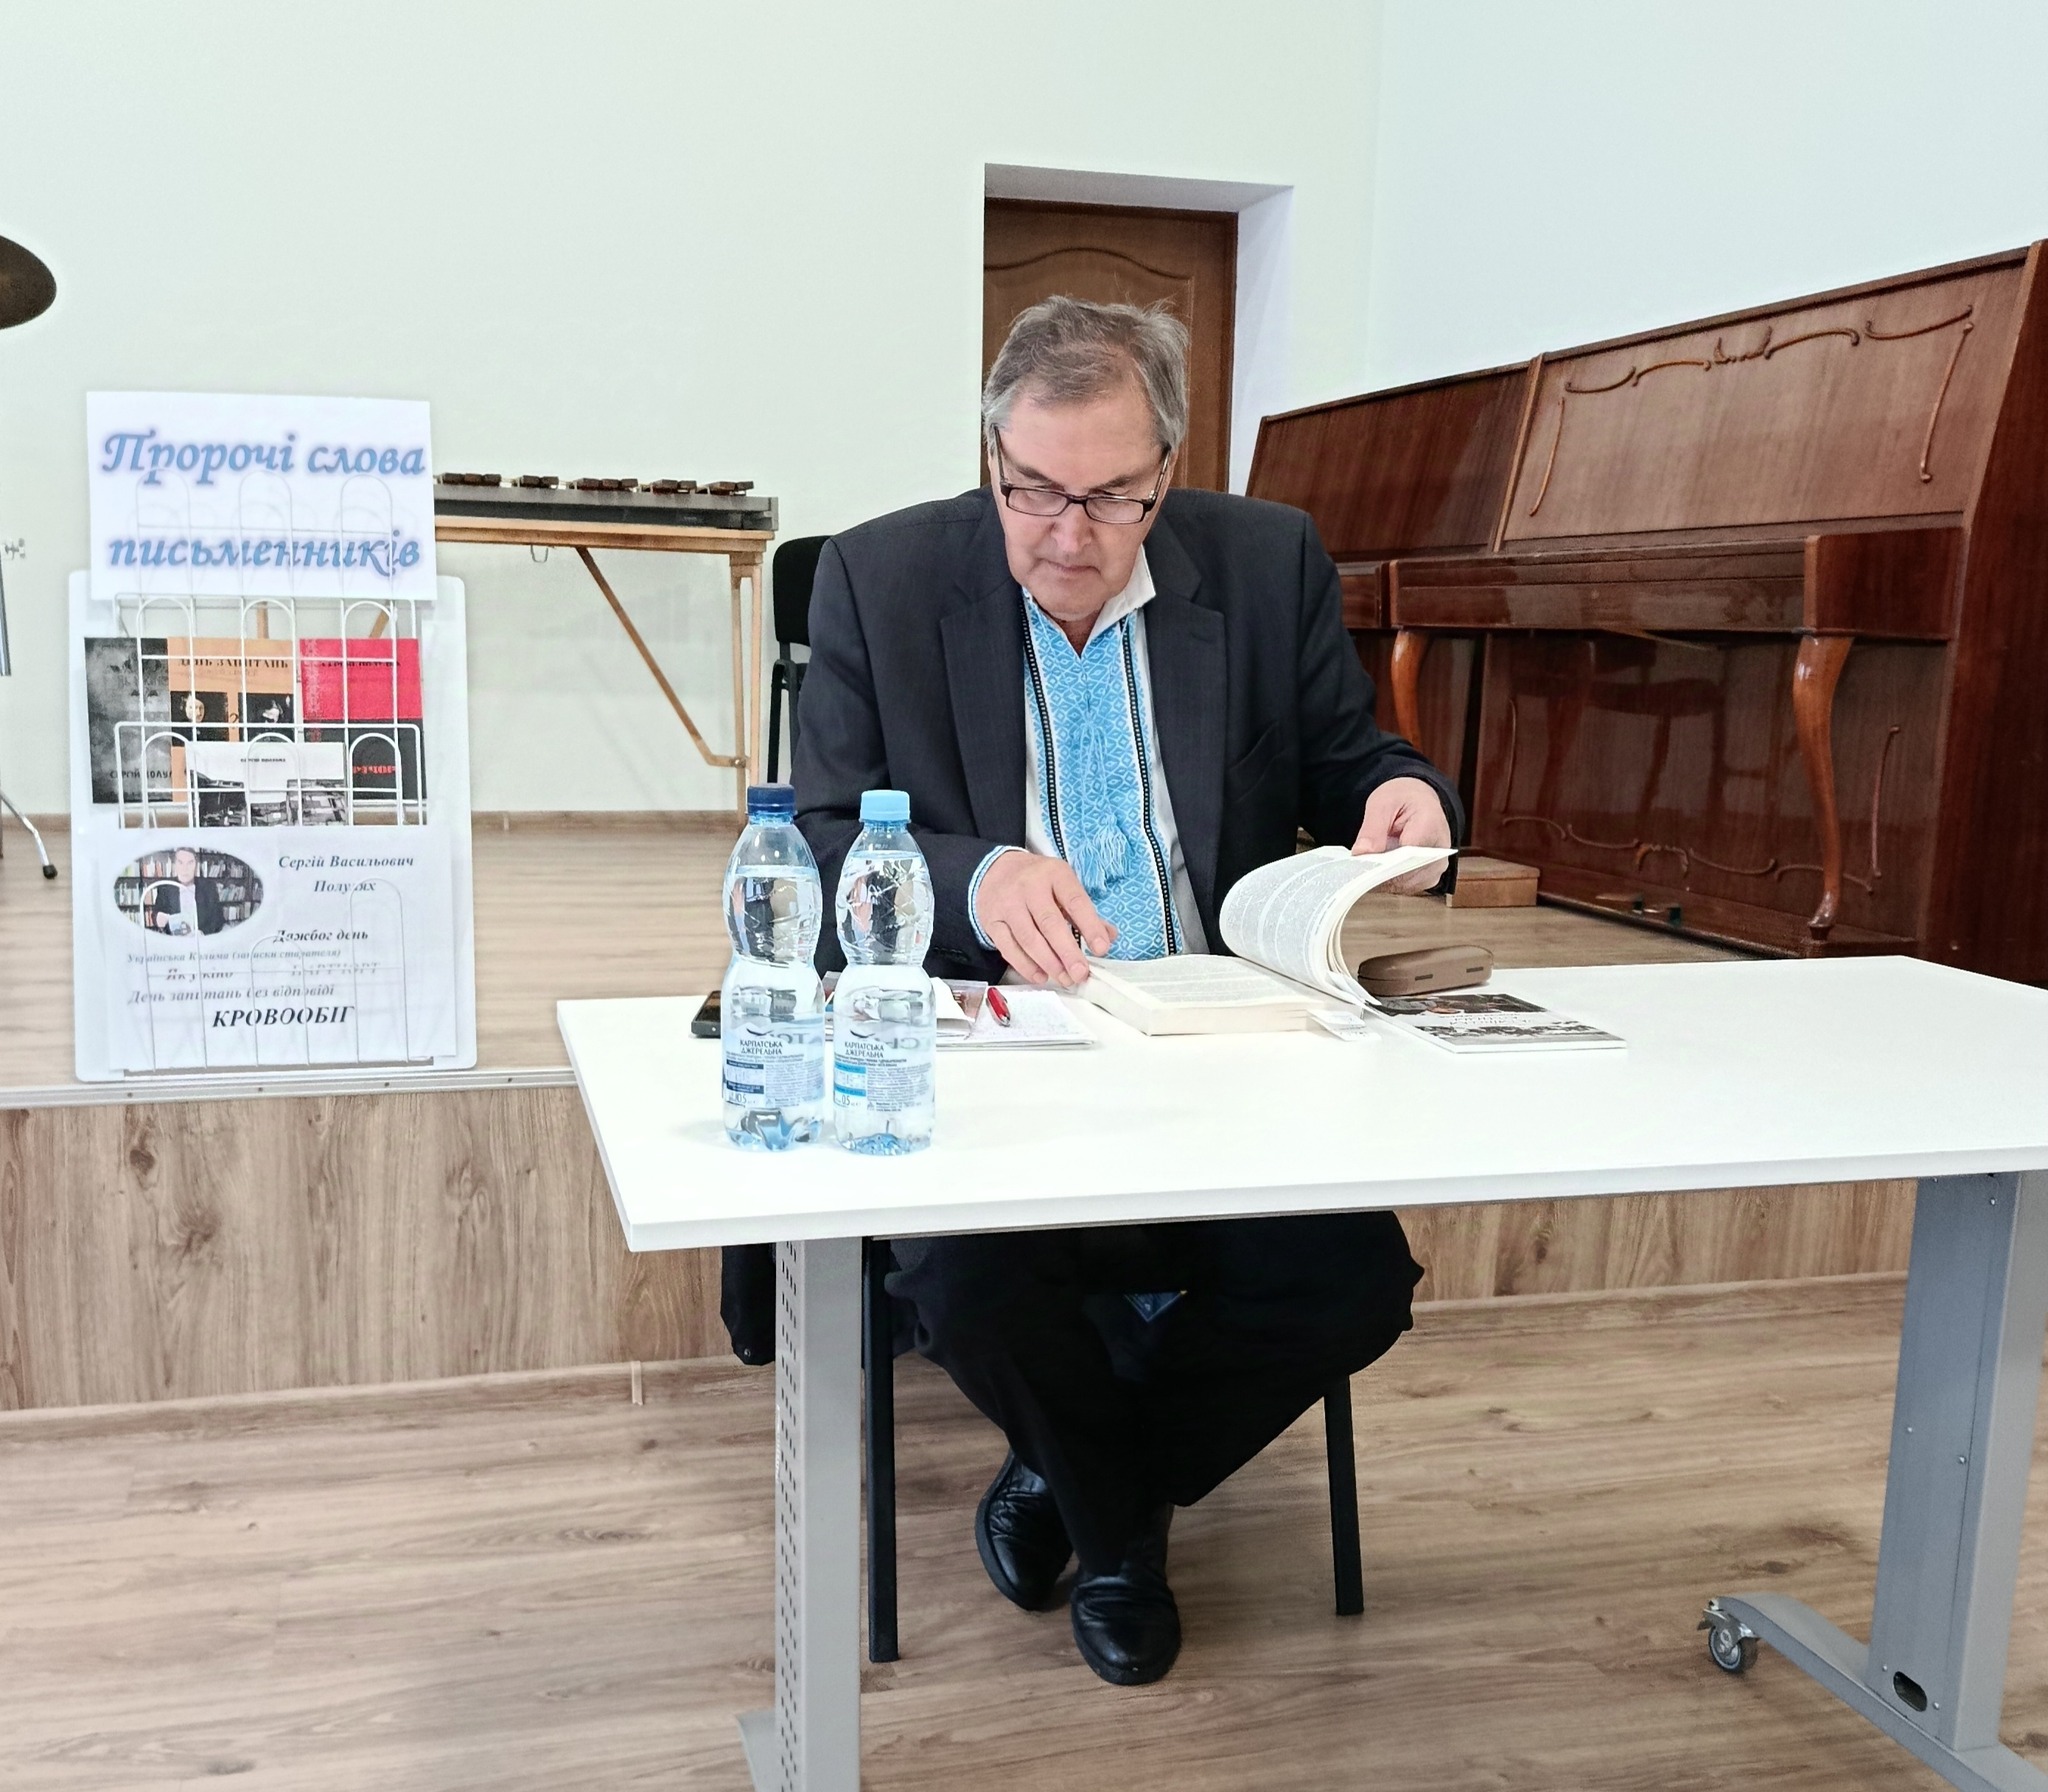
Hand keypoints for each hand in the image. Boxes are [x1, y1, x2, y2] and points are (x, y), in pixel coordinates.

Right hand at [974, 849, 1115, 986]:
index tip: (1101, 948)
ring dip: (1048, 963)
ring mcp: (1008, 904)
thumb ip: (1086, 912)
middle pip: (1050, 923)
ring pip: (1028, 938)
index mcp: (1054, 874)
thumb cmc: (1037, 882)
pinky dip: (1026, 965)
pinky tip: (1041, 975)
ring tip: (1064, 978)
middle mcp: (1030, 887)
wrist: (995, 870)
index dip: (1090, 926)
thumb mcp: (1064, 886)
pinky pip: (1009, 948)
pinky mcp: (992, 921)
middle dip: (1068, 952)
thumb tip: (1109, 936)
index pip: (1075, 901)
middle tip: (1080, 973)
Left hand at [1352, 776, 1452, 893]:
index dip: (1381, 863)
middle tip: (1354, 868)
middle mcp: (1439, 853)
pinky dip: (1386, 881)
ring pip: (1402, 885)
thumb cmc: (1405, 799)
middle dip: (1377, 873)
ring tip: (1363, 867)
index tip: (1360, 864)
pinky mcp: (1427, 878)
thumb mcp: (1383, 802)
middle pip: (1404, 875)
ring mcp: (1434, 869)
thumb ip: (1372, 828)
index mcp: (1430, 826)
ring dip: (1380, 879)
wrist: (1421, 802)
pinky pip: (1403, 887)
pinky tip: (1373, 871)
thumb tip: (1361, 853)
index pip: (1406, 855)